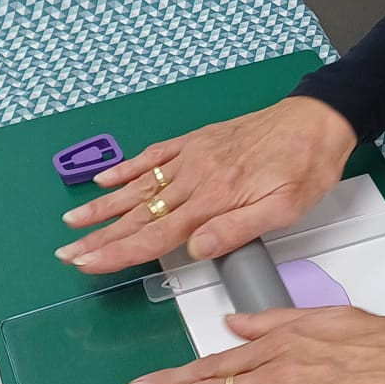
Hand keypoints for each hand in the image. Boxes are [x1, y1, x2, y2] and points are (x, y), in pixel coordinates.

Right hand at [54, 96, 356, 273]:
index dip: (118, 252)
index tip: (87, 262)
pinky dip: (127, 167)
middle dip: (99, 236)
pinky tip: (105, 178)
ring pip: (139, 186)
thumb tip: (196, 249)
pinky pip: (154, 156)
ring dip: (103, 205)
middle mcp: (197, 178)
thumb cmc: (306, 168)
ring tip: (73, 222)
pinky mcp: (197, 142)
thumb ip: (238, 230)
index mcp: (215, 200)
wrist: (317, 121)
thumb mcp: (285, 208)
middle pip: (138, 214)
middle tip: (66, 253)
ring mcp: (193, 157)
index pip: (156, 236)